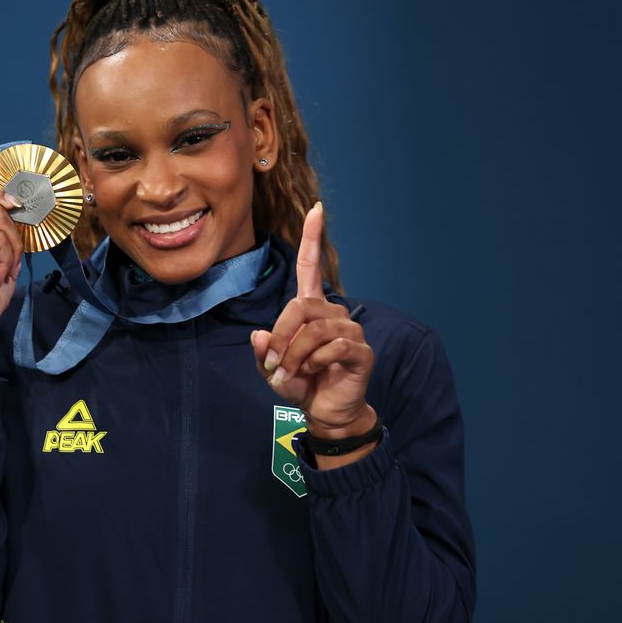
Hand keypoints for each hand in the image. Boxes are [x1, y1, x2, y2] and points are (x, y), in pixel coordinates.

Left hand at [251, 203, 376, 436]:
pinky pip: (334, 347)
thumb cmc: (300, 384)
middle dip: (282, 335)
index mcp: (311, 310)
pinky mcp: (361, 351)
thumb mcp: (272, 370)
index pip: (310, 268)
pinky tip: (315, 374)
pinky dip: (315, 362)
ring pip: (315, 329)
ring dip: (296, 354)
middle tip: (274, 364)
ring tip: (290, 374)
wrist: (325, 412)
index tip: (315, 210)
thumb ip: (264, 352)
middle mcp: (333, 314)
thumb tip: (259, 335)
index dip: (312, 239)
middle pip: (301, 306)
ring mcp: (349, 332)